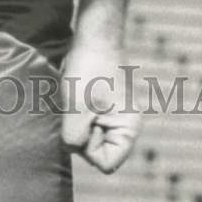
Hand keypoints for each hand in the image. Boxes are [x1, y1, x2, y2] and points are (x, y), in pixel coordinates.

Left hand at [60, 43, 141, 174]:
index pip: (105, 164)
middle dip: (81, 133)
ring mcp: (112, 118)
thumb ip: (74, 138)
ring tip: (77, 99)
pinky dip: (75, 114)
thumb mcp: (77, 108)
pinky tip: (76, 96)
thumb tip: (73, 148)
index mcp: (128, 131)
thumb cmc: (88, 70)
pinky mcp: (101, 108)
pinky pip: (84, 124)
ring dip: (75, 122)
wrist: (94, 37)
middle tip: (81, 106)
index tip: (86, 120)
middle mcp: (124, 128)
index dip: (88, 147)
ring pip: (86, 138)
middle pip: (95, 152)